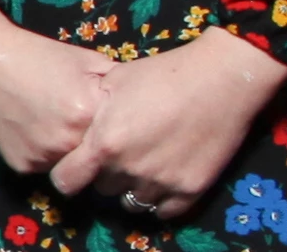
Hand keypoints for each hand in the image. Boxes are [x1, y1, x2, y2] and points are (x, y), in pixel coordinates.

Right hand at [0, 8, 115, 174]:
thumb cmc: (36, 53)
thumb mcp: (85, 60)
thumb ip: (115, 84)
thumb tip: (140, 101)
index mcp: (88, 113)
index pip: (118, 136)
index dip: (116, 129)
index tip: (113, 123)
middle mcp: (67, 141)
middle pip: (96, 155)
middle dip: (94, 143)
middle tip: (82, 124)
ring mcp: (42, 156)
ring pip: (71, 165)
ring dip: (70, 152)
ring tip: (55, 124)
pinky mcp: (21, 165)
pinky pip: (44, 166)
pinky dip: (43, 153)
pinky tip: (33, 129)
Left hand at [50, 28, 286, 219]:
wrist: (219, 80)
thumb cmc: (163, 74)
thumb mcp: (114, 82)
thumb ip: (93, 110)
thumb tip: (77, 121)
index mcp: (104, 143)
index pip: (66, 181)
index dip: (67, 175)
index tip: (76, 168)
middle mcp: (129, 169)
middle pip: (102, 188)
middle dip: (106, 173)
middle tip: (120, 154)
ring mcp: (161, 182)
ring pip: (133, 202)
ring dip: (133, 188)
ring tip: (144, 166)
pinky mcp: (191, 190)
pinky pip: (165, 212)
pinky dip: (161, 200)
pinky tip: (163, 180)